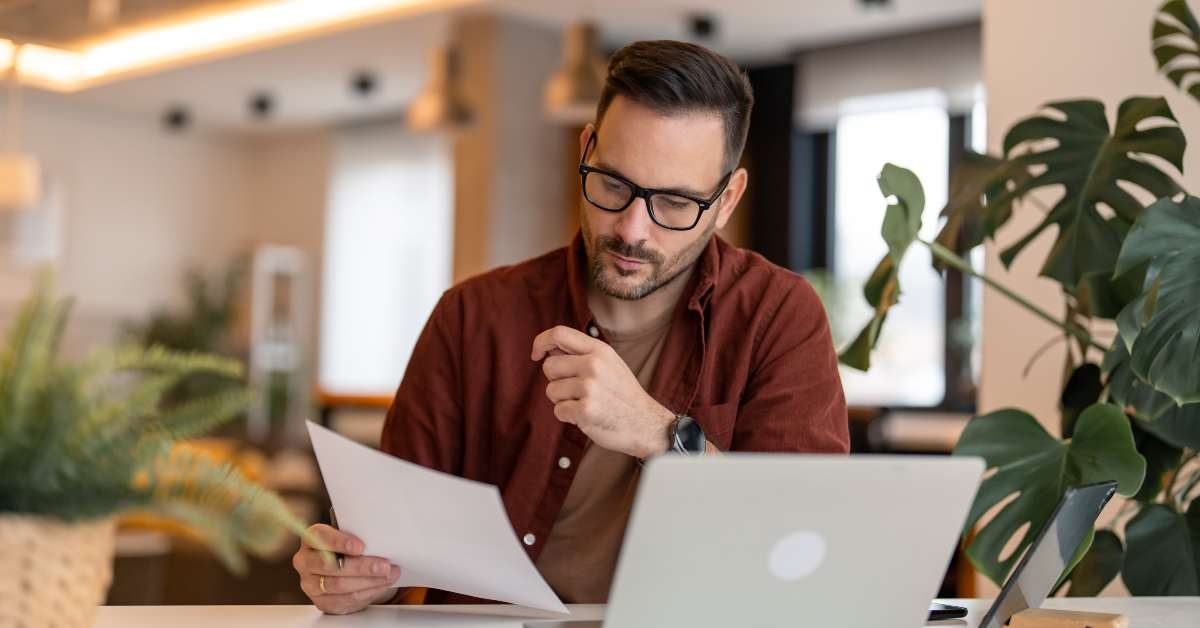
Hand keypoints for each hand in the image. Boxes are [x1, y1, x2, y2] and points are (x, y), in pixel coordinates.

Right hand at [292, 524, 400, 614]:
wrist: (342, 572)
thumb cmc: (346, 550)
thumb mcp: (350, 538)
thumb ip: (358, 537)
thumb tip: (381, 541)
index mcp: (311, 539)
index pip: (321, 538)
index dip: (340, 542)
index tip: (360, 546)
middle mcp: (306, 561)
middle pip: (331, 566)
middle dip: (361, 566)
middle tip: (383, 566)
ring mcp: (311, 584)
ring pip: (339, 585)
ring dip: (368, 581)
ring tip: (388, 575)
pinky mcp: (322, 602)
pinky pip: (346, 599)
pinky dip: (367, 592)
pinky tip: (380, 585)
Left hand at [532, 325, 675, 458]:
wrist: (645, 423)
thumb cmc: (622, 394)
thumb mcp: (609, 363)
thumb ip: (581, 354)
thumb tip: (548, 348)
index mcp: (599, 350)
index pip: (558, 333)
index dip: (540, 342)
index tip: (536, 355)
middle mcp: (594, 364)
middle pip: (549, 366)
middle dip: (556, 380)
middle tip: (575, 390)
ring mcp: (590, 387)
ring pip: (551, 391)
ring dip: (562, 401)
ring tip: (584, 403)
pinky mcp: (586, 410)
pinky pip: (558, 411)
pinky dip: (568, 417)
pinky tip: (586, 416)